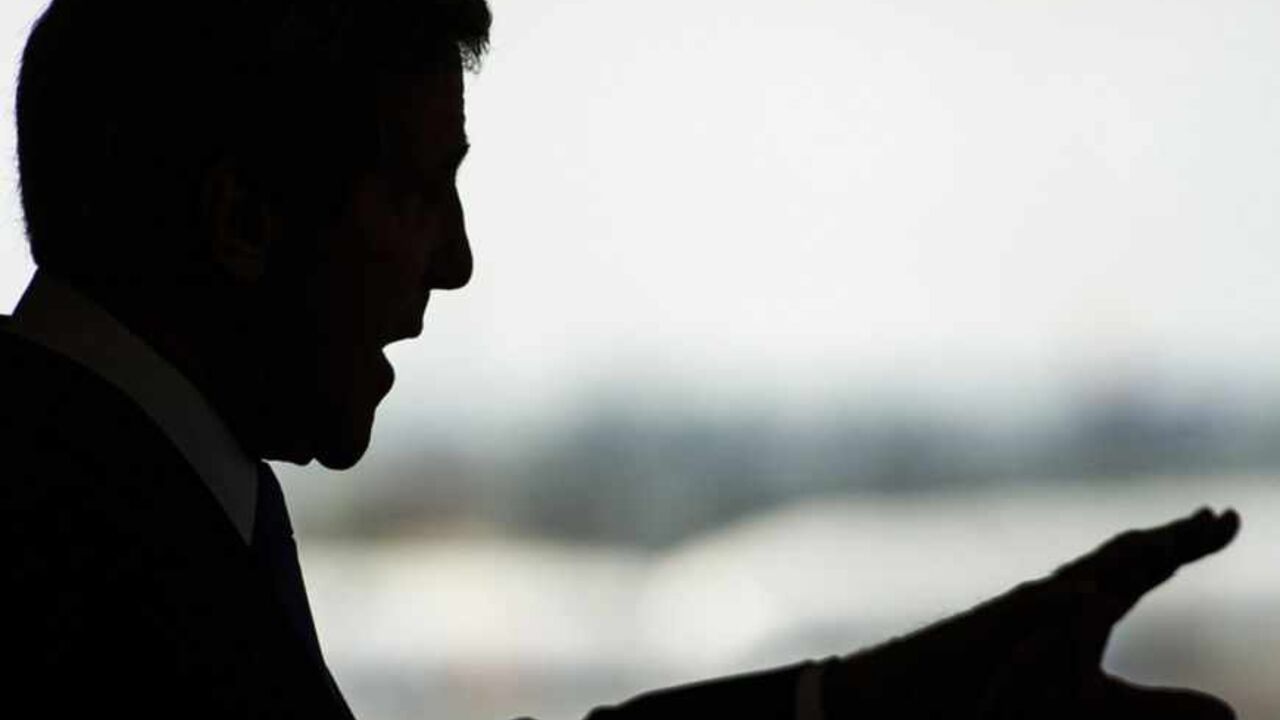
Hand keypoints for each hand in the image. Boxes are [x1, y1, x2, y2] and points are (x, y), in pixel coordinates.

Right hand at [827, 507, 1240, 718]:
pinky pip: (1029, 615)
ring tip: (1173, 538)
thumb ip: (1158, 706)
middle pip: (1121, 560)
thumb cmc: (990, 695)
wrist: (905, 696)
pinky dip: (1063, 604)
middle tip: (1222, 515)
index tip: (1229, 520)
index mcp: (1077, 614)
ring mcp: (1019, 613)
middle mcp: (1053, 601)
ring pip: (1080, 576)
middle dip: (1171, 537)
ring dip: (1126, 557)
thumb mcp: (1091, 706)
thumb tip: (1231, 712)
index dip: (1185, 545)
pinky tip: (1093, 595)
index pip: (1141, 571)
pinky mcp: (987, 633)